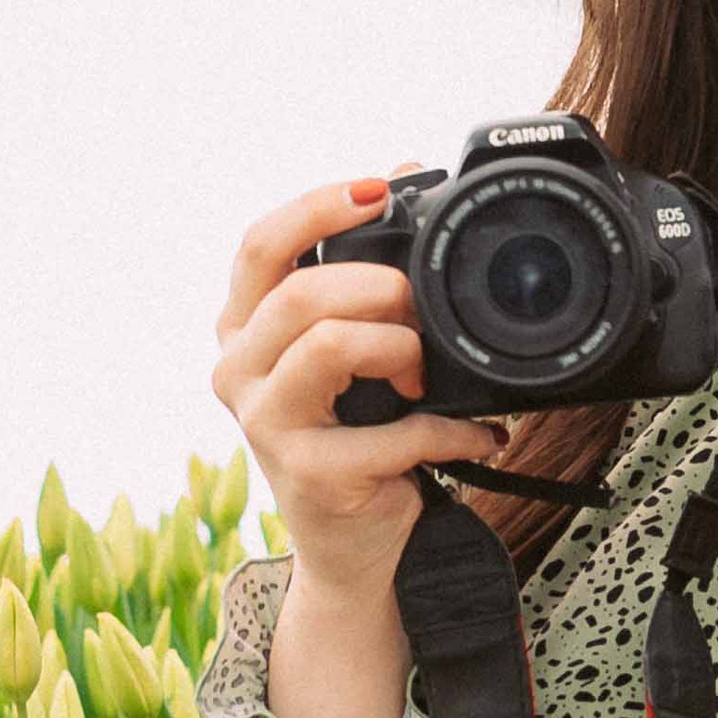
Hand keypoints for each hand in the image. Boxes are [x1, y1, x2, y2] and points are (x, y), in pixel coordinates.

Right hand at [211, 172, 510, 602]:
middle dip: (380, 288)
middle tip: (419, 311)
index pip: (257, 246)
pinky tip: (480, 434)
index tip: (380, 190)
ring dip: (403, 349)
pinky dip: (456, 428)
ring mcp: (266, 425)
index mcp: (242, 328)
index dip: (316, 207)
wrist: (353, 547)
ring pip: (332, 345)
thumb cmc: (357, 434)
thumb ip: (365, 273)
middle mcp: (237, 371)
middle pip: (301, 294)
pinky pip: (398, 429)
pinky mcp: (309, 474)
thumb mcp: (354, 351)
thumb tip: (409, 170)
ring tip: (427, 376)